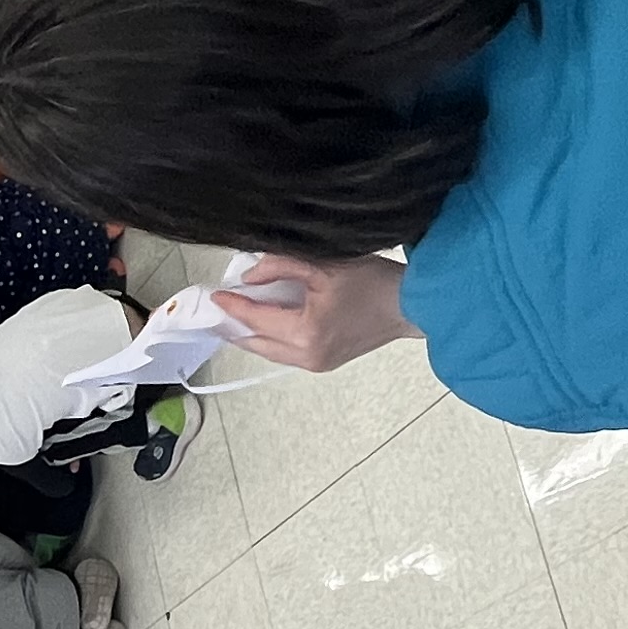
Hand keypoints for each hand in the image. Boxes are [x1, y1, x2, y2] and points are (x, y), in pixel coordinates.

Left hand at [217, 253, 414, 373]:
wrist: (412, 306)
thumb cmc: (373, 282)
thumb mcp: (324, 264)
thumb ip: (281, 266)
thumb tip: (249, 278)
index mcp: (305, 332)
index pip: (256, 319)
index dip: (233, 306)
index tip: (215, 295)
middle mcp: (306, 355)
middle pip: (257, 343)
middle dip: (235, 327)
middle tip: (217, 311)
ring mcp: (316, 364)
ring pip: (270, 351)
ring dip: (253, 334)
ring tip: (237, 316)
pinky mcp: (325, 363)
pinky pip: (286, 353)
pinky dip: (272, 338)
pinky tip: (267, 322)